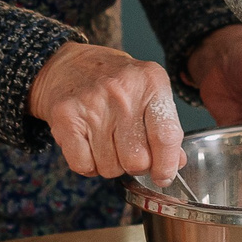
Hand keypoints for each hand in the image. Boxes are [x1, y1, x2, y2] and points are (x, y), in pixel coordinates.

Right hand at [28, 42, 183, 183]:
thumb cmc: (115, 83)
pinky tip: (89, 146)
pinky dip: (88, 164)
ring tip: (106, 141)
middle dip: (135, 165)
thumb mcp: (149, 92)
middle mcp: (122, 91)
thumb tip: (175, 163)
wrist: (69, 64)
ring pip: (109, 167)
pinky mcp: (65, 116)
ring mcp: (92, 103)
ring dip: (110, 163)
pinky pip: (83, 165)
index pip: (166, 136)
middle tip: (129, 149)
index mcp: (151, 83)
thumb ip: (165, 126)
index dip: (166, 165)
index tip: (163, 176)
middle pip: (137, 160)